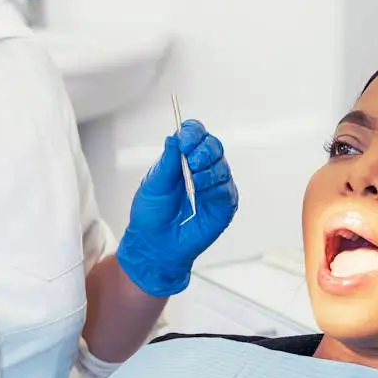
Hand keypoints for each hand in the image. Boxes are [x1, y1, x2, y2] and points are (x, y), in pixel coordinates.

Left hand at [114, 119, 238, 296]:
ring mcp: (215, 186)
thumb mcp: (154, 184)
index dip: (192, 133)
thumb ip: (167, 162)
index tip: (184, 140)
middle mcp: (202, 168)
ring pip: (222, 166)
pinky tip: (200, 193)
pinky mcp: (224, 204)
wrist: (154, 244)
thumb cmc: (151, 214)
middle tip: (190, 160)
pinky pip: (226, 188)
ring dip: (207, 170)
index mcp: (184, 158)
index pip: (195, 134)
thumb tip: (174, 137)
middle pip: (213, 146)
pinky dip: (214, 187)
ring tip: (193, 181)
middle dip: (203, 150)